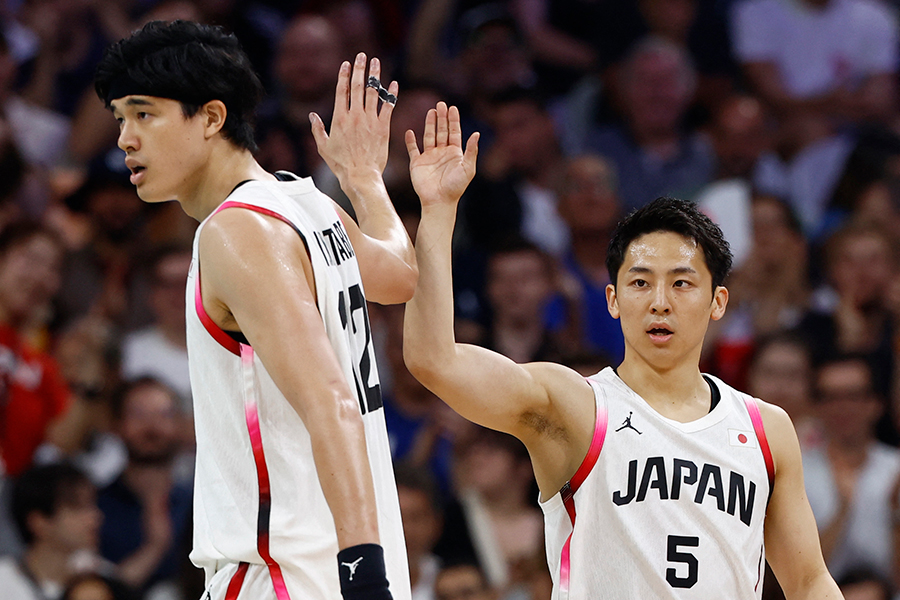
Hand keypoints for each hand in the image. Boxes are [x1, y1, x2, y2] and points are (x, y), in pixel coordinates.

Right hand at [310, 53, 395, 186]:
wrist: (360, 176)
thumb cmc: (341, 164)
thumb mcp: (323, 147)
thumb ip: (318, 129)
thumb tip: (312, 116)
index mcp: (339, 118)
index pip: (342, 90)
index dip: (344, 75)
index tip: (347, 64)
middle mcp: (355, 116)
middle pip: (358, 87)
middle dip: (360, 69)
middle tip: (363, 56)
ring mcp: (370, 121)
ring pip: (373, 93)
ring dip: (375, 76)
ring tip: (377, 62)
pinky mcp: (383, 128)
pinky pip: (388, 107)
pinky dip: (391, 95)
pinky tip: (394, 84)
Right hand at [406, 102, 478, 206]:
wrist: (439, 201)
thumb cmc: (455, 187)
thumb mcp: (468, 168)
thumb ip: (471, 151)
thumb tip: (476, 133)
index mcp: (455, 153)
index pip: (454, 132)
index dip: (453, 120)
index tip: (452, 108)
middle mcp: (442, 153)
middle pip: (442, 131)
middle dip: (442, 118)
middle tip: (441, 104)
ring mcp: (429, 157)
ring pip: (429, 136)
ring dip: (429, 124)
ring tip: (431, 111)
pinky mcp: (417, 163)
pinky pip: (413, 150)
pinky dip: (410, 141)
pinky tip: (409, 132)